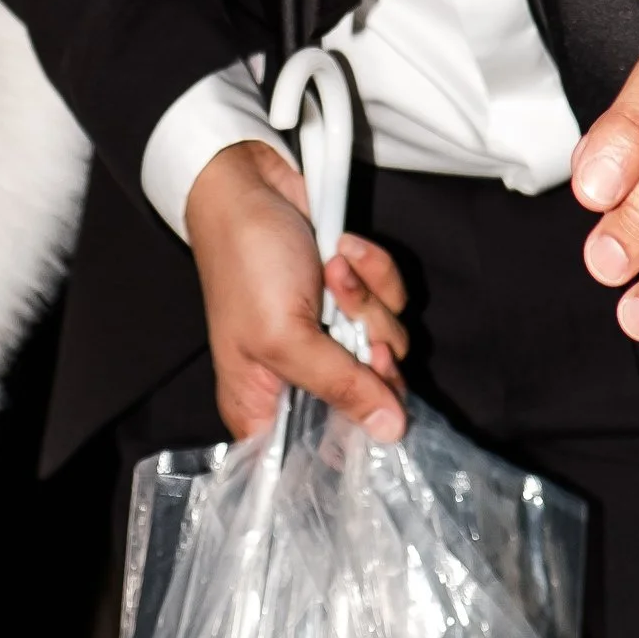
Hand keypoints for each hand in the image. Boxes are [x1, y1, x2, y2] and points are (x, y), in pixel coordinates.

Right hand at [182, 139, 409, 441]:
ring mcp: (330, 335)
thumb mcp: (287, 335)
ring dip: (366, 299)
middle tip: (350, 324)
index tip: (370, 401)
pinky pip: (391, 301)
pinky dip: (373, 272)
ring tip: (331, 270)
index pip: (324, 452)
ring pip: (388, 344)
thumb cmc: (247, 263)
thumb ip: (341, 385)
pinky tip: (341, 249)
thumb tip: (391, 432)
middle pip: (372, 397)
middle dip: (369, 350)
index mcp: (266, 405)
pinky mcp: (350, 298)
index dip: (356, 434)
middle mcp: (301, 376)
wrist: (250, 185)